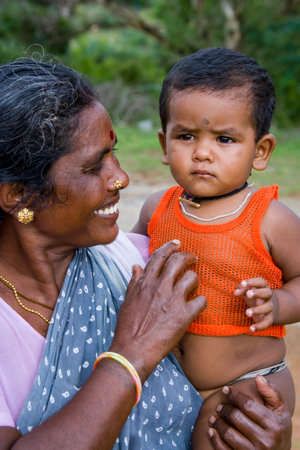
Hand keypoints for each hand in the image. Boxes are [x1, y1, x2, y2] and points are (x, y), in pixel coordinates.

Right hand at [110, 240, 205, 380]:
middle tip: (194, 258)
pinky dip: (201, 301)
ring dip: (195, 279)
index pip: (159, 256)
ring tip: (194, 285)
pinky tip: (197, 305)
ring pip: (192, 278)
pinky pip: (201, 300)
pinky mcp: (184, 315)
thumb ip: (134, 282)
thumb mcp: (127, 301)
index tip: (177, 243)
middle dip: (188, 256)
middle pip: (178, 261)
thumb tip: (136, 266)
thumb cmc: (127, 327)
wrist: (133, 350)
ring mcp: (173, 300)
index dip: (170, 246)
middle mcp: (160, 287)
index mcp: (146, 283)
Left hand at [209, 375, 291, 449]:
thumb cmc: (278, 429)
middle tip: (219, 406)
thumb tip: (258, 377)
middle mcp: (265, 441)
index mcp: (273, 426)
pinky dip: (215, 440)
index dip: (234, 395)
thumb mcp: (281, 412)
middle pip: (237, 418)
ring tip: (214, 417)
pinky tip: (212, 431)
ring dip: (218, 424)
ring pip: (229, 434)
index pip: (248, 406)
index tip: (225, 390)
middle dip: (226, 409)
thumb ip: (271, 394)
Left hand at [235, 278, 277, 331]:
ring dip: (258, 310)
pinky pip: (267, 322)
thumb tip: (236, 293)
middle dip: (258, 293)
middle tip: (248, 295)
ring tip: (247, 313)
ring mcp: (270, 307)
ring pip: (267, 307)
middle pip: (267, 293)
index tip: (243, 283)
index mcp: (263, 287)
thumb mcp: (247, 290)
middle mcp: (268, 296)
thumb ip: (241, 288)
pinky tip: (251, 329)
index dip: (252, 282)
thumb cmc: (254, 295)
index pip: (260, 282)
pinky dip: (260, 326)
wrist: (270, 306)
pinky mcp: (269, 318)